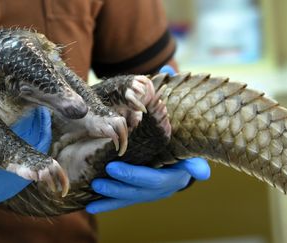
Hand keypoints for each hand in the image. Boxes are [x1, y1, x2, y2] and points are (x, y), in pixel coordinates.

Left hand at [0, 80, 51, 216]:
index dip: (4, 82)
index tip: (10, 68)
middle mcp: (4, 125)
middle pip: (20, 103)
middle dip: (29, 91)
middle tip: (36, 78)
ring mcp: (19, 137)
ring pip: (35, 117)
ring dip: (42, 106)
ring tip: (48, 92)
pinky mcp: (29, 151)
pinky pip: (42, 136)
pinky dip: (47, 125)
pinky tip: (49, 114)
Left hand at [85, 65, 210, 213]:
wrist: (158, 158)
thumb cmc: (160, 135)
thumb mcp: (162, 115)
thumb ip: (163, 95)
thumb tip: (164, 68)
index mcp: (181, 162)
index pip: (190, 166)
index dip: (194, 168)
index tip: (196, 170)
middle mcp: (168, 181)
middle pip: (155, 184)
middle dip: (134, 177)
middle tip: (112, 169)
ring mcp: (150, 191)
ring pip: (135, 196)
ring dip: (116, 192)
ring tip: (96, 185)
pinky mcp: (135, 196)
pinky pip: (122, 202)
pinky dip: (107, 205)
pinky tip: (90, 207)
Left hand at [86, 159, 209, 213]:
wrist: (184, 161)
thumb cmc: (185, 152)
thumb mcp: (193, 155)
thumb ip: (195, 164)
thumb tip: (201, 172)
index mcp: (172, 179)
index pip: (151, 179)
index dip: (132, 175)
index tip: (112, 167)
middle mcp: (160, 191)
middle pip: (136, 192)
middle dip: (116, 188)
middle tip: (96, 182)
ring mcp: (148, 194)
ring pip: (127, 199)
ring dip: (109, 198)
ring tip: (91, 196)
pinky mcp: (139, 194)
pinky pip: (122, 201)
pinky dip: (106, 204)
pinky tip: (90, 206)